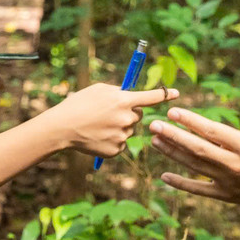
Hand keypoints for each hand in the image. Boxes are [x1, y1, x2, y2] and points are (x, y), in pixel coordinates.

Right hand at [45, 83, 177, 158]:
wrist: (62, 127)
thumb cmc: (79, 104)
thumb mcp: (99, 90)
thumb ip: (118, 91)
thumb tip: (129, 95)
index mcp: (124, 100)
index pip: (151, 97)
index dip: (166, 95)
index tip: (177, 93)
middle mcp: (127, 119)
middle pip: (139, 115)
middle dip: (129, 112)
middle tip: (109, 112)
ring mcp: (123, 136)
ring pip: (129, 129)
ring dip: (120, 126)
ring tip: (99, 125)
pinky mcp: (117, 150)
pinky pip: (121, 143)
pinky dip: (113, 140)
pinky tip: (98, 136)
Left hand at [150, 89, 239, 211]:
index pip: (213, 132)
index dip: (191, 122)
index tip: (174, 112)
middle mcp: (235, 165)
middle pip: (197, 149)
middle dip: (173, 137)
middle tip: (154, 125)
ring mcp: (229, 183)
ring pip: (194, 167)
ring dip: (173, 154)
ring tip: (155, 141)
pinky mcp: (227, 196)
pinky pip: (200, 190)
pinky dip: (181, 184)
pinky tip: (165, 177)